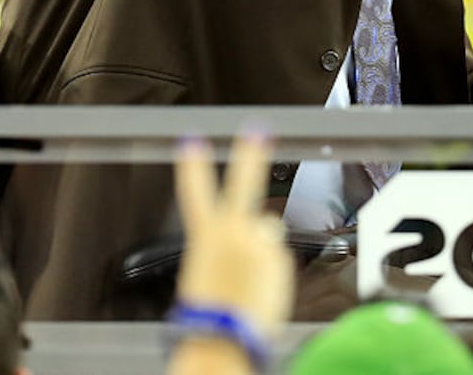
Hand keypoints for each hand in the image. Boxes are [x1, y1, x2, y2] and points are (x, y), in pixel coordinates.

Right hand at [175, 133, 293, 336]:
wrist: (223, 340)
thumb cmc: (209, 315)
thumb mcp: (205, 274)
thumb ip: (225, 246)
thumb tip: (252, 235)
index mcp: (205, 237)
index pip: (195, 192)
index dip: (193, 165)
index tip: (192, 141)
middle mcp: (235, 234)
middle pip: (244, 184)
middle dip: (250, 156)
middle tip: (257, 131)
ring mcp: (260, 244)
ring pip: (266, 233)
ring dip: (261, 248)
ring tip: (248, 280)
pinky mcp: (280, 258)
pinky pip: (277, 258)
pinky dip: (271, 270)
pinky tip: (260, 290)